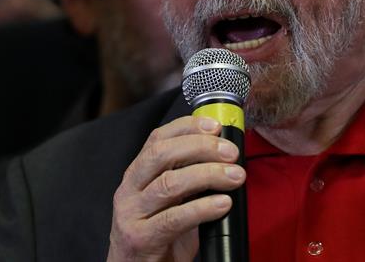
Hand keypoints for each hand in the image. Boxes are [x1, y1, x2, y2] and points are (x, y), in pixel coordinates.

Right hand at [107, 116, 244, 261]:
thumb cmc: (158, 235)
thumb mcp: (172, 199)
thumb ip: (189, 177)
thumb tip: (226, 156)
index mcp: (138, 174)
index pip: (158, 138)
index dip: (187, 127)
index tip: (215, 125)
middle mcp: (129, 189)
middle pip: (162, 155)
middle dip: (201, 147)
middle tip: (231, 152)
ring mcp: (131, 214)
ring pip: (169, 184)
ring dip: (208, 175)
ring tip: (235, 177)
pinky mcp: (140, 238)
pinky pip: (174, 218)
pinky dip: (202, 208)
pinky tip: (222, 204)